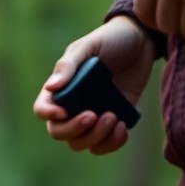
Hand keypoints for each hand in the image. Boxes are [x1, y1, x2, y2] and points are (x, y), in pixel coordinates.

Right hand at [32, 16, 155, 154]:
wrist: (141, 42)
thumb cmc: (110, 40)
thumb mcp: (88, 46)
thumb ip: (68, 65)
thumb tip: (51, 87)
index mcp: (61, 89)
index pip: (43, 109)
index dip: (48, 114)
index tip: (64, 111)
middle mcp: (72, 106)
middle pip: (60, 132)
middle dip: (74, 129)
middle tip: (93, 115)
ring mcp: (93, 116)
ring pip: (81, 143)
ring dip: (95, 137)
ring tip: (113, 117)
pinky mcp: (113, 122)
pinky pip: (105, 145)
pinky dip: (112, 143)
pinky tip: (123, 127)